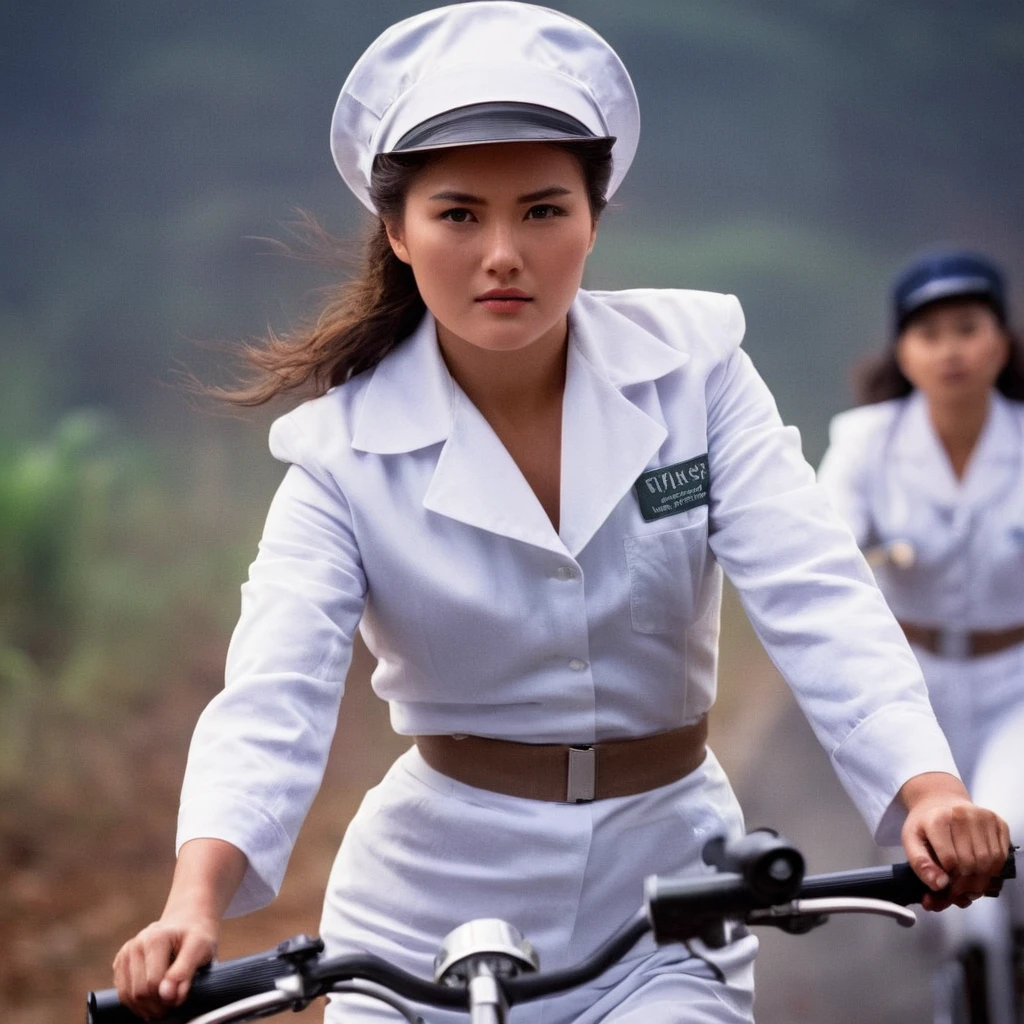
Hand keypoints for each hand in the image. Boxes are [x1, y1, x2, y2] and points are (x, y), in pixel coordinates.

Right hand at [113, 914, 218, 1018]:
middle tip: (172, 1005)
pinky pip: (122, 993)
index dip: (167, 998)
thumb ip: (184, 972)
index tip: (180, 998)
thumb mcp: (200, 949)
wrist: (186, 924)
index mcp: (155, 938)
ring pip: (127, 996)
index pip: (153, 983)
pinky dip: (136, 1003)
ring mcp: (125, 954)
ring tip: (163, 1005)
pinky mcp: (120, 962)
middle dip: (156, 1005)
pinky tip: (151, 1000)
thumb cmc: (195, 938)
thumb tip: (167, 995)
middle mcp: (135, 945)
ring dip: (145, 1007)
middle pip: (138, 992)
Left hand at [899, 772, 1010, 910]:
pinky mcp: (998, 822)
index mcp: (938, 819)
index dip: (948, 881)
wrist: (939, 801)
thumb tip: (939, 885)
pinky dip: (993, 871)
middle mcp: (962, 814)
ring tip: (968, 885)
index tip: (943, 888)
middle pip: (972, 864)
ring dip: (980, 882)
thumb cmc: (925, 823)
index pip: (950, 861)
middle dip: (965, 886)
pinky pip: (1001, 857)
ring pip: (990, 863)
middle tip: (957, 893)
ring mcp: (983, 817)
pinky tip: (979, 872)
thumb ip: (920, 864)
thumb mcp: (910, 841)